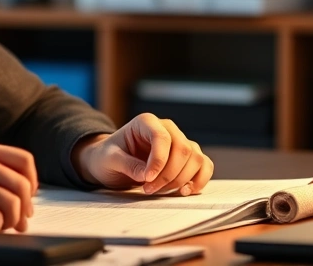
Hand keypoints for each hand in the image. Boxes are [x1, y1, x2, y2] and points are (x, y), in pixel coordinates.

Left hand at [72, 113, 213, 195]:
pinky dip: (199, 180)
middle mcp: (167, 128)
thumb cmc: (108, 158)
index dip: (158, 160)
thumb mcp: (109, 160)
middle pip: (182, 149)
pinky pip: (204, 166)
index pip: (162, 137)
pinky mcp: (187, 158)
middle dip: (168, 174)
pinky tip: (185, 191)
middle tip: (149, 190)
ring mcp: (179, 142)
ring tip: (161, 191)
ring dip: (181, 180)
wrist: (111, 163)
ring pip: (195, 158)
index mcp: (146, 122)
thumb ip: (127, 164)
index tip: (147, 180)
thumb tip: (148, 175)